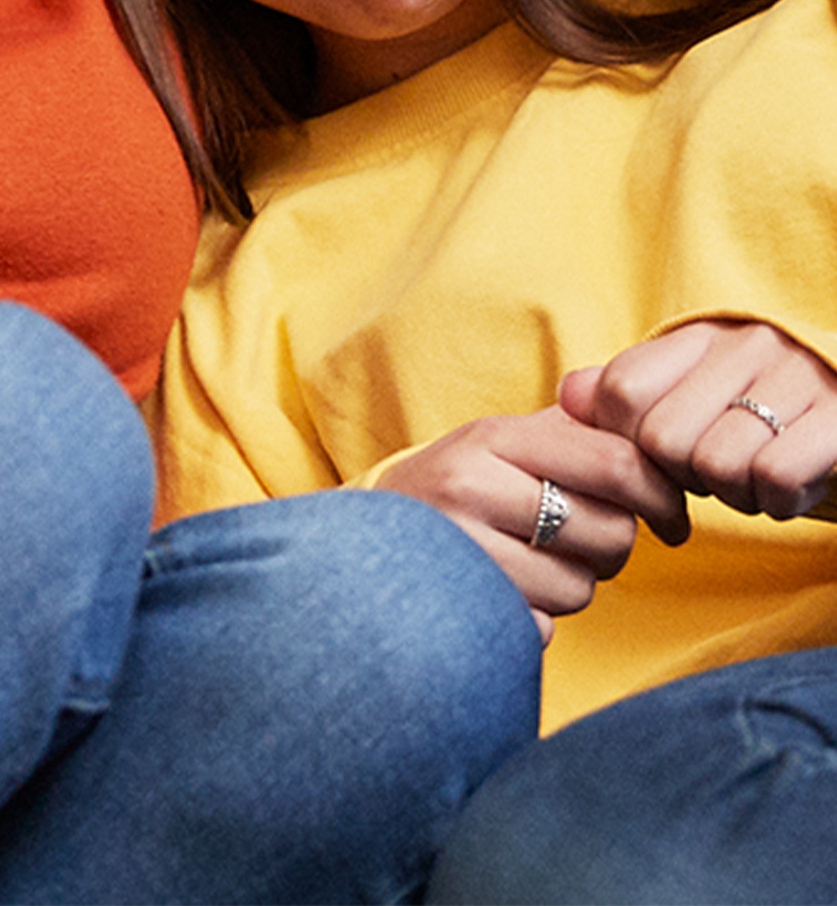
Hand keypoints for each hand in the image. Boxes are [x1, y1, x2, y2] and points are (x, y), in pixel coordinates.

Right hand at [378, 405, 688, 643]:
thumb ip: (570, 421)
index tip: (672, 517)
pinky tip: (508, 595)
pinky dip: (538, 619)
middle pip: (610, 532)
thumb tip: (636, 401)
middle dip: (614, 545)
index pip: (616, 463)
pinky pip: (544, 629)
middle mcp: (471, 488)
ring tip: (535, 564)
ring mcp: (461, 553)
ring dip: (574, 585)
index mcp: (493, 437)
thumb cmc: (451, 487)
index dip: (662, 495)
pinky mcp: (458, 611)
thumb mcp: (499, 439)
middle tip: (588, 541)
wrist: (358, 546)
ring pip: (581, 588)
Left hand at [561, 320, 836, 520]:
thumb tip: (567, 396)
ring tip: (755, 476)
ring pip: (717, 466)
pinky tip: (788, 487)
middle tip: (717, 472)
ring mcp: (794, 375)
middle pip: (663, 441)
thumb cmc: (761, 404)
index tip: (663, 457)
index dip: (631, 444)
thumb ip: (624, 393)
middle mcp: (744, 345)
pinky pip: (775, 478)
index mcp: (698, 336)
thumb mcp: (691, 388)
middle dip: (685, 477)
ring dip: (735, 495)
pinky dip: (777, 502)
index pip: (620, 392)